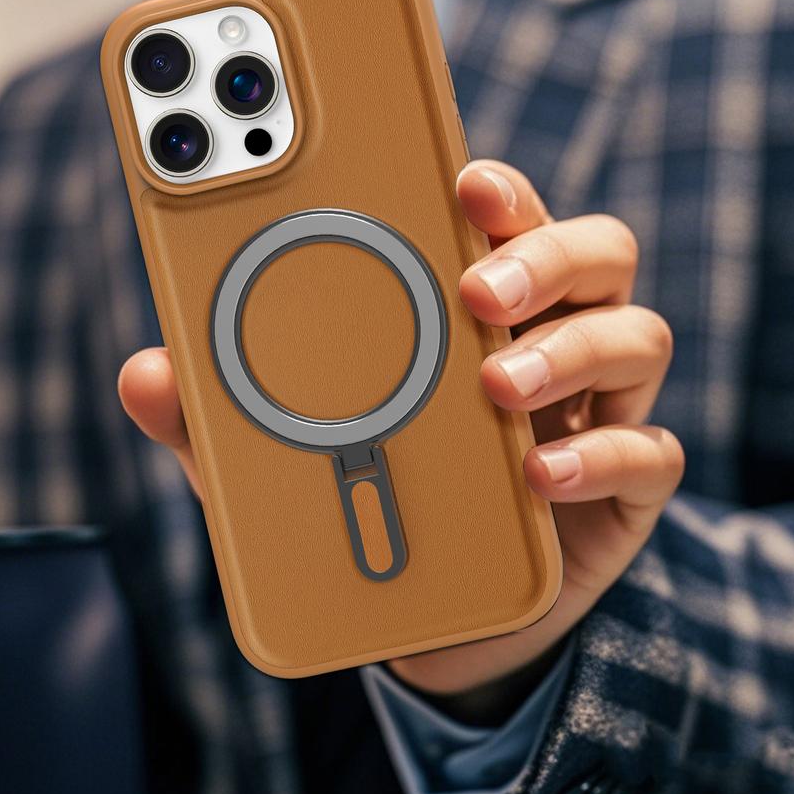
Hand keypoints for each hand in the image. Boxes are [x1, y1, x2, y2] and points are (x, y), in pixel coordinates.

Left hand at [118, 159, 682, 723]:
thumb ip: (220, 415)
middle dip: (540, 251)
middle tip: (476, 287)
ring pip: (636, 333)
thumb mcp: (280, 457)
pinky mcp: (624, 488)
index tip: (459, 177)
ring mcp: (593, 410)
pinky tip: (538, 477)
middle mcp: (547, 339)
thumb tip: (144, 373)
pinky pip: (650, 454)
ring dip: (570, 347)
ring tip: (498, 384)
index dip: (493, 187)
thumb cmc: (365, 503)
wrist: (433, 616)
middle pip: (592, 248)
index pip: (501, 218)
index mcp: (472, 309)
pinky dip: (600, 457)